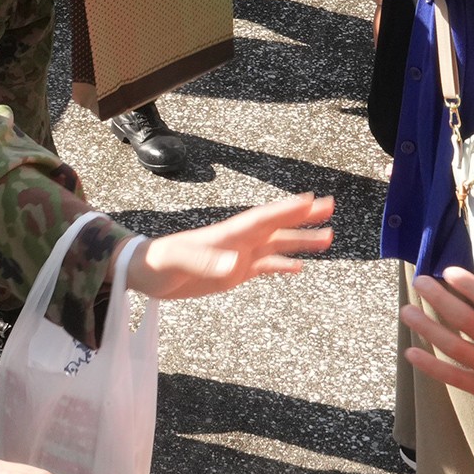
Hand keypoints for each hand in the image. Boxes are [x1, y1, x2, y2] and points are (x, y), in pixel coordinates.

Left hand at [125, 194, 332, 299]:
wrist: (142, 274)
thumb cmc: (157, 264)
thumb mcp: (178, 263)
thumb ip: (205, 262)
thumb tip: (236, 264)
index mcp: (226, 235)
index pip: (263, 218)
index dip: (287, 209)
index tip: (313, 199)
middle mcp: (236, 242)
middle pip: (276, 226)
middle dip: (302, 217)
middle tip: (330, 207)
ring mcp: (236, 257)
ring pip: (275, 246)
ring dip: (300, 242)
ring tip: (327, 238)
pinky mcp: (231, 273)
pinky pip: (263, 267)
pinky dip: (282, 266)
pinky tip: (298, 268)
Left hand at [398, 262, 473, 433]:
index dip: (467, 285)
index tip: (448, 271)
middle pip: (466, 321)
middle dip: (439, 299)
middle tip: (419, 281)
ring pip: (454, 348)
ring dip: (427, 328)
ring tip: (406, 311)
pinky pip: (454, 377)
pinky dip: (430, 366)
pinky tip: (410, 352)